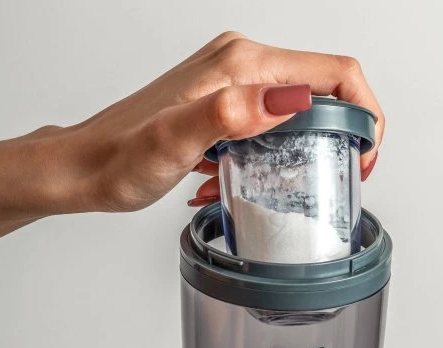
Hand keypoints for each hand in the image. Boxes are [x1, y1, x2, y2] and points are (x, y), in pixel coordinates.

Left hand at [0, 31, 383, 272]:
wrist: (79, 168)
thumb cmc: (116, 161)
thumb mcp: (173, 144)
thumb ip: (229, 116)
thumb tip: (287, 99)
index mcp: (241, 65)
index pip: (334, 72)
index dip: (364, 114)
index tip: (362, 158)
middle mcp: (238, 63)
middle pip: (323, 89)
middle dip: (338, 137)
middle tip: (330, 180)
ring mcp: (229, 81)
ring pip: (296, 109)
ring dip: (298, 152)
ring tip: (274, 189)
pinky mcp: (219, 101)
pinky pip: (266, 122)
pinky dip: (265, 155)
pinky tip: (234, 182)